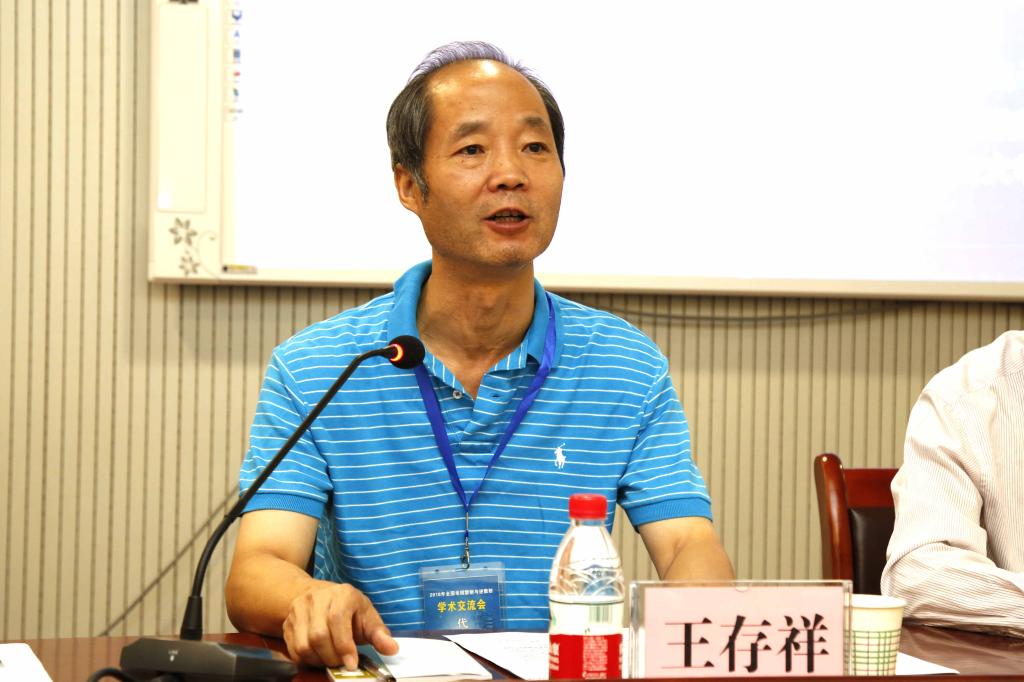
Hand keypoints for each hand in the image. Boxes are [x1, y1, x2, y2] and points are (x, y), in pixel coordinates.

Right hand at [282, 581, 398, 667]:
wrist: (320, 597)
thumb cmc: (349, 609)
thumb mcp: (367, 616)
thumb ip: (379, 634)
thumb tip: (392, 649)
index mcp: (341, 595)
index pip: (337, 620)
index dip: (344, 645)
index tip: (352, 664)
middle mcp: (316, 599)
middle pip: (318, 635)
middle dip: (332, 657)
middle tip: (342, 663)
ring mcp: (298, 610)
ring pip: (303, 644)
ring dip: (318, 660)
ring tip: (331, 660)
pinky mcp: (287, 623)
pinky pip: (293, 649)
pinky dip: (306, 660)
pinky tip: (318, 658)